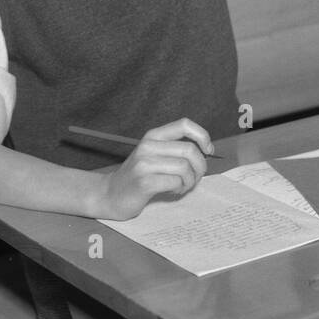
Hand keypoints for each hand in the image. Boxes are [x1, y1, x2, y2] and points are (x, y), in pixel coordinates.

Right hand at [98, 119, 212, 220]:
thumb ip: (175, 149)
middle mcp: (148, 145)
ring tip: (181, 186)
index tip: (208, 150)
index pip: (184, 124)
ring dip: (190, 181)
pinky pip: (175, 182)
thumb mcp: (154, 154)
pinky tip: (172, 191)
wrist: (110, 194)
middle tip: (195, 178)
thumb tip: (206, 151)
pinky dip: (180, 189)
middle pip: (189, 150)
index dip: (202, 135)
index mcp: (153, 135)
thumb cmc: (139, 176)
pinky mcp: (144, 181)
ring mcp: (144, 163)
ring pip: (184, 168)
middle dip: (200, 167)